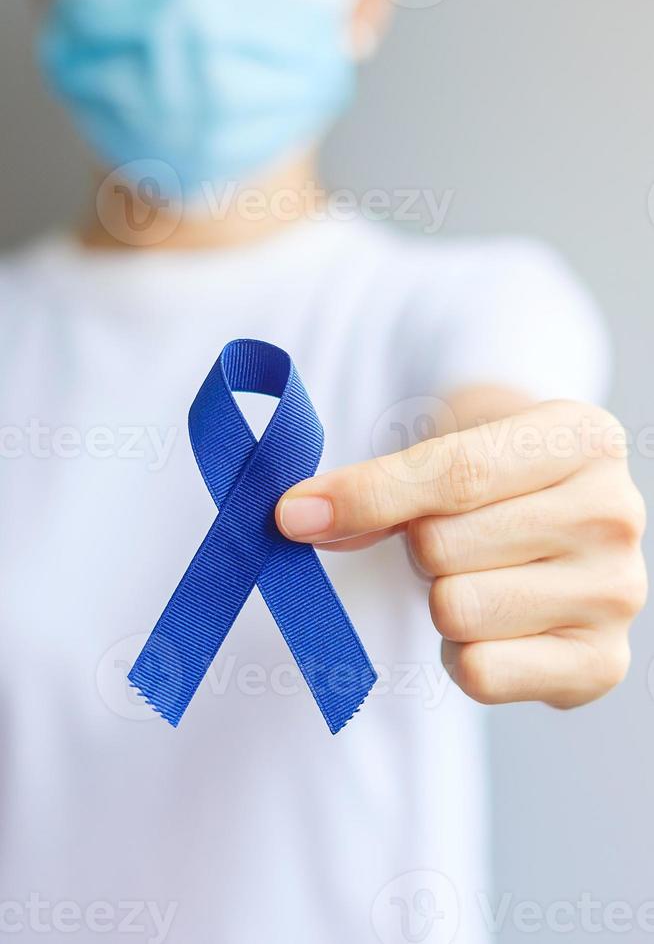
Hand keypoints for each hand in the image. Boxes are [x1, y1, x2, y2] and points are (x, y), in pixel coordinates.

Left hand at [276, 400, 646, 707]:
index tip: (293, 514)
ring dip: (441, 599)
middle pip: (444, 546)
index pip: (455, 472)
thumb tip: (299, 519)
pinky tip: (492, 624)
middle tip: (451, 537)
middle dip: (420, 547)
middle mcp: (614, 513)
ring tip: (477, 574)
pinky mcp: (601, 664)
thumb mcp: (445, 449)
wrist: (548, 518)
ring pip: (456, 610)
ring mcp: (616, 593)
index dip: (366, 496)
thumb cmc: (490, 480)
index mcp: (582, 438)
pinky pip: (480, 672)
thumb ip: (378, 486)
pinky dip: (462, 655)